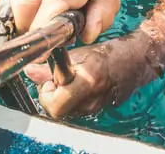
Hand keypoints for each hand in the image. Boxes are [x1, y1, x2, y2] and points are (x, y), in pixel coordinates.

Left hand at [25, 31, 160, 117]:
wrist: (133, 61)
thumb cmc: (107, 54)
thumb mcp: (78, 54)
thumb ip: (52, 67)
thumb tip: (30, 71)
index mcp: (86, 82)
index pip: (54, 104)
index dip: (47, 93)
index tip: (50, 80)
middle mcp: (90, 100)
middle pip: (57, 109)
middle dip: (52, 95)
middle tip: (59, 79)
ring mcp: (94, 108)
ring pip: (64, 109)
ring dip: (61, 95)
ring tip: (72, 79)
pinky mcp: (95, 110)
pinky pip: (74, 108)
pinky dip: (71, 97)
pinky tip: (79, 84)